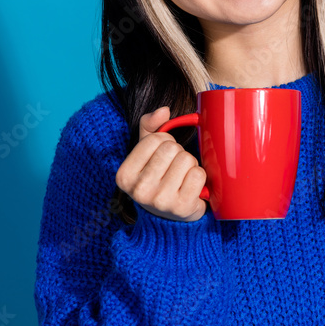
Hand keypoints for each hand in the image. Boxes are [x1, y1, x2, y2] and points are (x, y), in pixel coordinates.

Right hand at [115, 106, 208, 221]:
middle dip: (178, 153)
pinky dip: (200, 176)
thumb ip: (150, 126)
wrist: (171, 216)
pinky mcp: (182, 207)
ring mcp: (160, 201)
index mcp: (124, 175)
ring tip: (182, 177)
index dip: (165, 142)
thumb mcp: (146, 151)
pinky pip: (198, 174)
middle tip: (174, 168)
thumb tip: (164, 110)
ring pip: (187, 160)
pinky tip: (191, 186)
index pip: (155, 139)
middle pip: (172, 149)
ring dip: (190, 165)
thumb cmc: (158, 177)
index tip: (162, 157)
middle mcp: (139, 191)